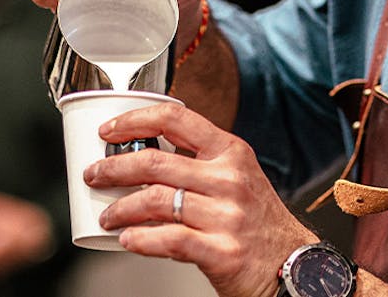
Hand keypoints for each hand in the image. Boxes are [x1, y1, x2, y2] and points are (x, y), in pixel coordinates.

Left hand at [87, 103, 317, 296]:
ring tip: (108, 217)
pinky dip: (140, 240)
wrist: (293, 267)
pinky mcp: (221, 251)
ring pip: (155, 201)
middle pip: (155, 162)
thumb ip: (199, 164)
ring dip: (120, 209)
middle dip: (113, 167)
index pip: (176, 119)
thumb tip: (140, 159)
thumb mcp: (238, 178)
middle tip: (94, 175)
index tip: (108, 131)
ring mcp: (226, 216)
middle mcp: (229, 179)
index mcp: (231, 152)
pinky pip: (169, 239)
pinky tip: (128, 241)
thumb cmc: (258, 223)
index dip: (134, 120)